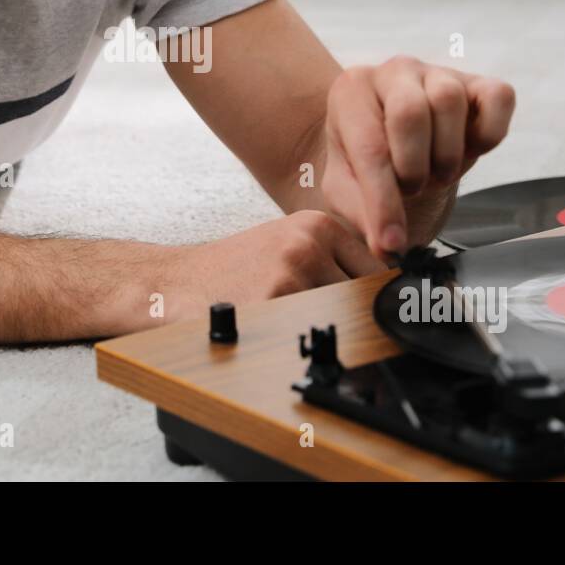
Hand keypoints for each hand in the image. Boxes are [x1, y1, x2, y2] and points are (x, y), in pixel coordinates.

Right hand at [153, 211, 382, 325]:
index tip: (375, 312)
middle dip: (350, 316)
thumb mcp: (287, 244)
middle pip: (363, 294)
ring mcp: (293, 272)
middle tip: (328, 323)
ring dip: (324, 329)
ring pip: (340, 316)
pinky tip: (275, 328)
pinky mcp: (276, 302)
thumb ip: (332, 259)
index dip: (376, 297)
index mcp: (316, 225)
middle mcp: (308, 243)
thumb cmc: (233, 269)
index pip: (376, 267)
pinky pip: (312, 332)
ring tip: (290, 321)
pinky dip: (301, 339)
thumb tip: (386, 288)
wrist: (178, 282)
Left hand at [321, 56, 514, 261]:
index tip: (390, 243)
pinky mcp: (479, 83)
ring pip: (450, 100)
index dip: (383, 203)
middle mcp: (393, 72)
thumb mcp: (348, 191)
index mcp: (351, 92)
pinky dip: (489, 133)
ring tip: (436, 173)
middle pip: (410, 112)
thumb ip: (361, 215)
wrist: (396, 149)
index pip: (369, 148)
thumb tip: (390, 247)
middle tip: (412, 189)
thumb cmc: (367, 167)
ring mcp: (438, 72)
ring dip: (447, 154)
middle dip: (414, 167)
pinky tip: (468, 151)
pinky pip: (497, 98)